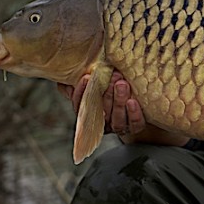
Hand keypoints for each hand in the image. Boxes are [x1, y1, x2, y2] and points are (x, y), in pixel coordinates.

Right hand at [57, 72, 189, 146]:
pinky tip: (132, 101)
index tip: (86, 77)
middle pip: (101, 110)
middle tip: (111, 76)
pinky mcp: (136, 127)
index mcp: (90, 112)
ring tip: (122, 84)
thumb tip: (63, 80)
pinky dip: (133, 113)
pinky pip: (134, 123)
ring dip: (118, 101)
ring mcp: (119, 126)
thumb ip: (82, 83)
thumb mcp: (97, 84)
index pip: (80, 105)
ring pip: (117, 118)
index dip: (81, 92)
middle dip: (105, 93)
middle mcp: (104, 122)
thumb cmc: (113, 91)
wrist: (140, 107)